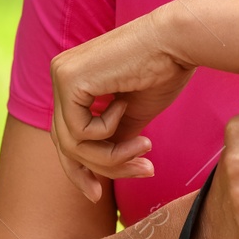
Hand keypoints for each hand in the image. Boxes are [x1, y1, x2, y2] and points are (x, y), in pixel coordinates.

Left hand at [50, 4, 195, 201]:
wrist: (177, 42)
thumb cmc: (163, 72)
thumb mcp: (130, 116)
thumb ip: (111, 140)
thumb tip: (99, 171)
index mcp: (73, 80)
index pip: (66, 135)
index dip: (79, 170)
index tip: (98, 196)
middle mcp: (60, 75)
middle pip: (66, 144)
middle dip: (102, 167)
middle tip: (145, 171)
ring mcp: (61, 75)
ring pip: (72, 144)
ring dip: (112, 157)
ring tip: (145, 147)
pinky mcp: (68, 79)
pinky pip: (80, 131)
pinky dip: (108, 131)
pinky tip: (126, 106)